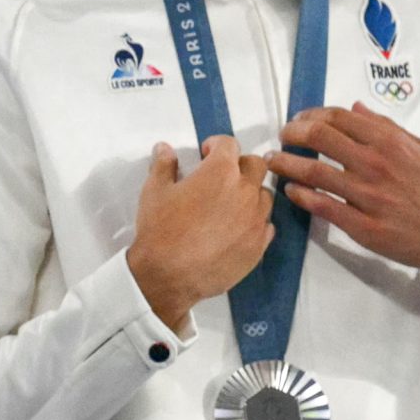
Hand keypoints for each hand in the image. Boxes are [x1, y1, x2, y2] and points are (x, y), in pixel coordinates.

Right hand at [126, 136, 274, 333]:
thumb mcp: (154, 191)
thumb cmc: (160, 230)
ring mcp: (256, 220)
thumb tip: (164, 149)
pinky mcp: (259, 245)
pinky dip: (253, 222)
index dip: (216, 145)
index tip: (206, 154)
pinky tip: (234, 230)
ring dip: (249, 194)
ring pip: (264, 196)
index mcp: (220, 172)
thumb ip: (163, 165)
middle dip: (240, 166)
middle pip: (256, 165)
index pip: (229, 144)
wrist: (169, 274)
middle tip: (220, 178)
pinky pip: (265, 225)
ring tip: (228, 206)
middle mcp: (245, 192)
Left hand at [268, 104, 419, 293]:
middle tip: (283, 137)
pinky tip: (291, 191)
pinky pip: (322, 207)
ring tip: (273, 161)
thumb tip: (356, 109)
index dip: (311, 115)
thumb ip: (387, 129)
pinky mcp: (364, 227)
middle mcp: (376, 165)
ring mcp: (368, 197)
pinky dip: (300, 196)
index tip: (299, 120)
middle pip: (318, 138)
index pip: (338, 118)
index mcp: (391, 142)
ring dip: (286, 164)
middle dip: (292, 134)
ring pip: (313, 173)